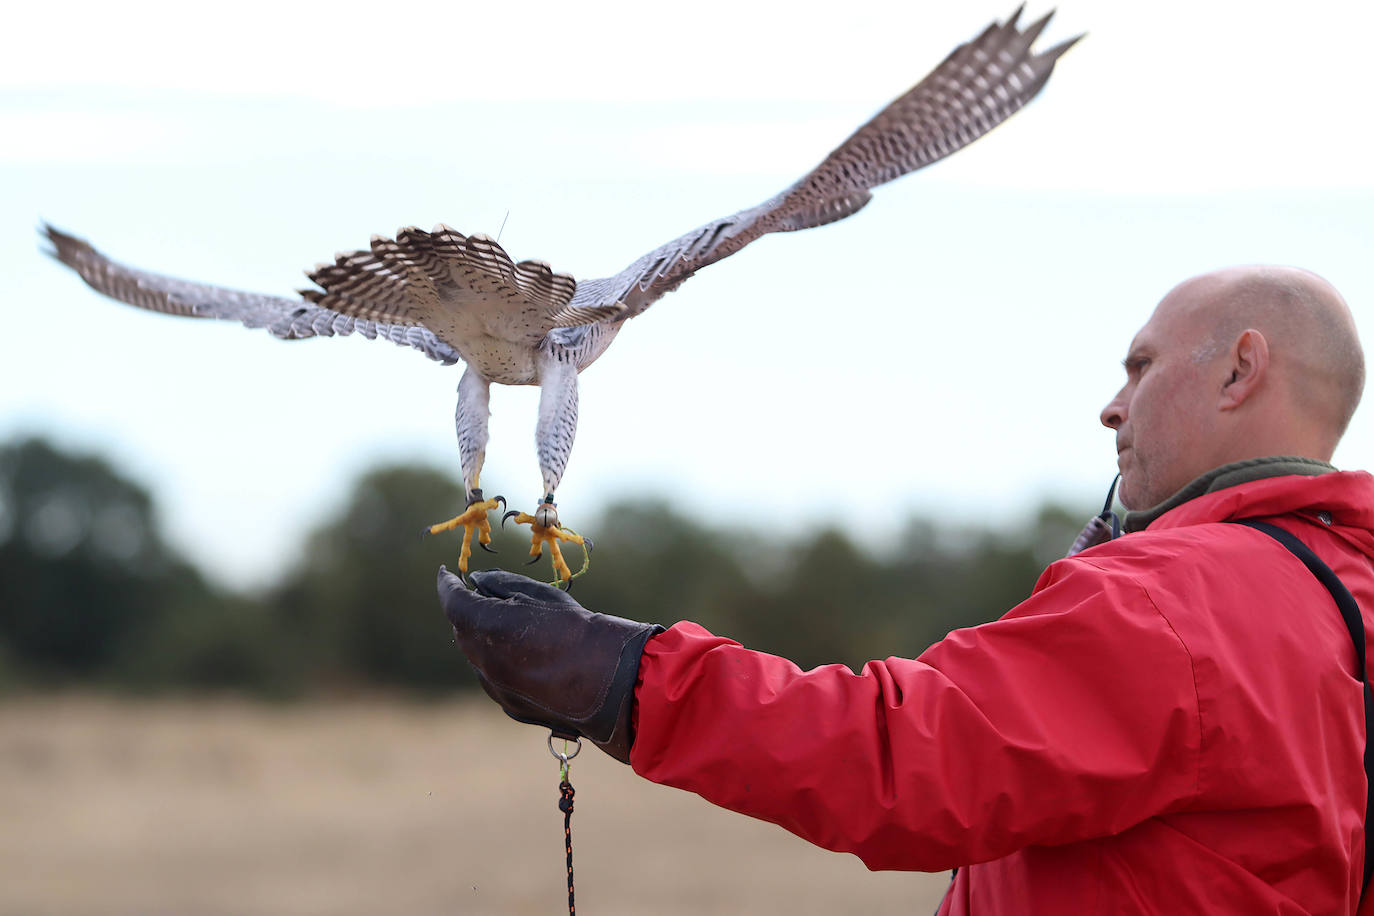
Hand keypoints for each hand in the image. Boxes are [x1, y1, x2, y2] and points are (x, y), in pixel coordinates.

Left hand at [437, 567, 663, 762]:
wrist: (606, 680)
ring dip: (485, 640)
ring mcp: (495, 688)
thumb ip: (500, 584)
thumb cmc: (576, 629)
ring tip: (515, 628)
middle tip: (484, 596)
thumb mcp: (539, 594)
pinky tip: (530, 656)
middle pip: (462, 631)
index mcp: (486, 628)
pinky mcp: (510, 706)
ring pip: (477, 657)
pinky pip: (494, 678)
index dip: (446, 584)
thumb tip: (475, 582)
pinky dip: (500, 663)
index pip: (452, 601)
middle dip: (468, 612)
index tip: (446, 573)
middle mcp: (483, 662)